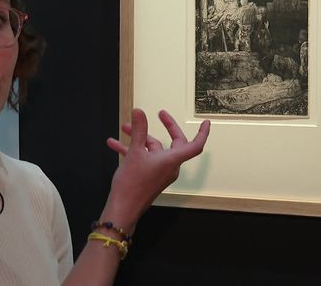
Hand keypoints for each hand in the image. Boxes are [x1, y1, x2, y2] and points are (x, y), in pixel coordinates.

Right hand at [101, 108, 209, 231]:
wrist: (122, 210)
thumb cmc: (132, 184)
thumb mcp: (134, 153)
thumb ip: (138, 130)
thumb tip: (139, 111)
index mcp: (172, 161)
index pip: (195, 145)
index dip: (202, 133)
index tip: (205, 122)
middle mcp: (170, 166)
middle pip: (175, 143)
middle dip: (167, 127)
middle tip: (160, 114)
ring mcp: (160, 172)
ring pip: (154, 149)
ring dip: (140, 138)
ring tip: (124, 128)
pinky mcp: (150, 177)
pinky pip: (145, 158)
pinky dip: (132, 150)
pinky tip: (115, 144)